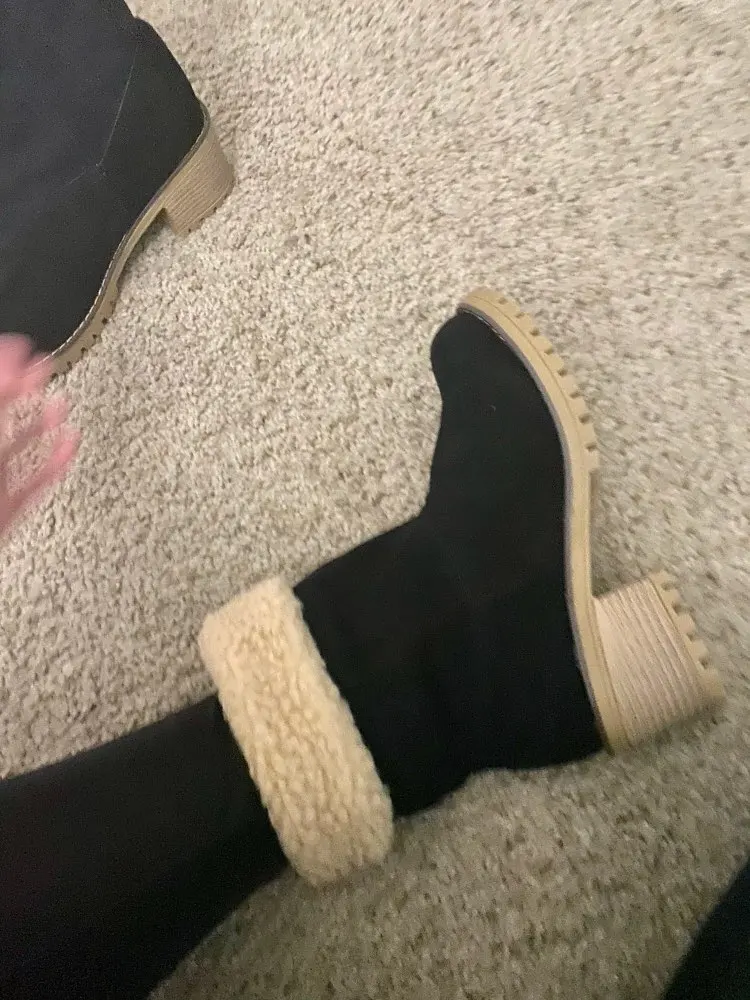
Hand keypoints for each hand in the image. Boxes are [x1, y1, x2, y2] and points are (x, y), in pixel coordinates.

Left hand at [0, 335, 79, 538]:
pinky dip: (55, 460)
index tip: (22, 345)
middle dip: (24, 385)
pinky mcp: (13, 505)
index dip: (5, 365)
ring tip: (62, 400)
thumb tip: (13, 363)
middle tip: (42, 363)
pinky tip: (69, 442)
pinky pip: (38, 477)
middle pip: (5, 411)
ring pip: (22, 443)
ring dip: (43, 420)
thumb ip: (1, 400)